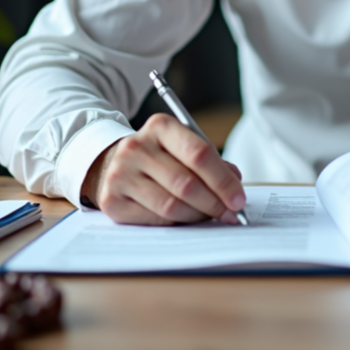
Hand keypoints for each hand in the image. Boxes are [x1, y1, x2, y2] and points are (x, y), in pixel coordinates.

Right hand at [80, 114, 246, 224]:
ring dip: (198, 215)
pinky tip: (188, 219)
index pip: (199, 153)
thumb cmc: (157, 155)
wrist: (110, 162)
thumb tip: (235, 181)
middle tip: (231, 214)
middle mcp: (136, 147)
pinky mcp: (112, 200)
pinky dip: (177, 222)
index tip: (239, 198)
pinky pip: (154, 218)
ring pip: (171, 205)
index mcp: (160, 126)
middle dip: (215, 202)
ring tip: (212, 216)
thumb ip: (208, 160)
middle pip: (186, 183)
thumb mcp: (181, 145)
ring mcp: (120, 174)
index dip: (223, 180)